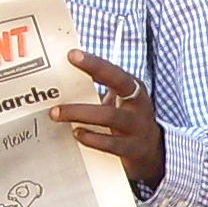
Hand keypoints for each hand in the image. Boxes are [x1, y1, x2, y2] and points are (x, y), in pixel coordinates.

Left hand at [49, 50, 165, 188]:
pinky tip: (77, 133)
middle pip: (117, 87)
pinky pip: (110, 143)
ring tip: (57, 114)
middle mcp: (138, 104)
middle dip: (88, 82)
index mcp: (133, 88)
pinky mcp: (132, 149)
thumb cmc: (125, 119)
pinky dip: (91, 138)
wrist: (151, 151)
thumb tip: (60, 83)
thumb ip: (97, 91)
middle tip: (58, 89)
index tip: (72, 55)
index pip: (114, 72)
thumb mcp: (118, 101)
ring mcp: (137, 126)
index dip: (94, 63)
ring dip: (80, 113)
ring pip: (109, 116)